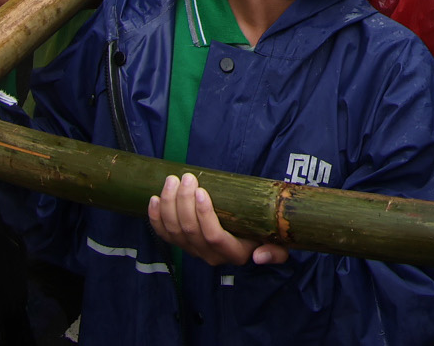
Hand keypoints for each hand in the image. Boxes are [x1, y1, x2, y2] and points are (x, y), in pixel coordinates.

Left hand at [148, 172, 287, 266]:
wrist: (251, 237)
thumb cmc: (265, 233)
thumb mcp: (279, 244)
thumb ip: (275, 252)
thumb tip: (260, 256)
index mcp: (233, 253)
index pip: (213, 237)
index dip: (204, 215)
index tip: (201, 191)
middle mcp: (210, 255)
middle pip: (190, 230)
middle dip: (183, 202)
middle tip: (185, 177)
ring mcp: (193, 251)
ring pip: (174, 230)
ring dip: (169, 204)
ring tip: (172, 181)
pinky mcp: (181, 245)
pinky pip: (164, 234)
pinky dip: (155, 217)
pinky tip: (154, 199)